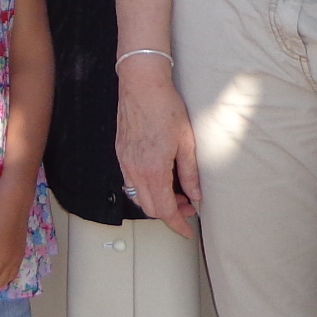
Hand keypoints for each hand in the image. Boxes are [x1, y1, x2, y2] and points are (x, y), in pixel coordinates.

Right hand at [115, 61, 200, 237]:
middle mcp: (135, 170)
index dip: (177, 224)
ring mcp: (125, 162)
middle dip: (170, 213)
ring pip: (138, 196)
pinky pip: (130, 182)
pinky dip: (145, 188)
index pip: (165, 210)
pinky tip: (159, 178)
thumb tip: (195, 196)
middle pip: (150, 208)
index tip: (187, 231)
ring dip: (157, 201)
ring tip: (176, 191)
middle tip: (188, 206)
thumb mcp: (187, 142)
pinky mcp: (121, 153)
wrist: (142, 85)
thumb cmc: (165, 108)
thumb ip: (190, 173)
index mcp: (154, 170)